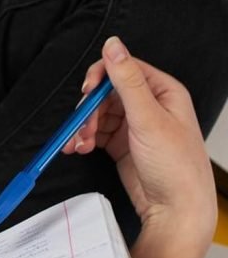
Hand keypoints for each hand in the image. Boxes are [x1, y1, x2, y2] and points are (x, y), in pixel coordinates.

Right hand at [64, 36, 216, 257]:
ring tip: (81, 143)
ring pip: (97, 113)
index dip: (100, 78)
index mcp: (162, 92)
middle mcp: (148, 105)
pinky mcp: (121, 143)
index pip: (123, 69)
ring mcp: (133, 125)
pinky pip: (94, 132)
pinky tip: (80, 148)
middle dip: (89, 109)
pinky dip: (84, 139)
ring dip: (84, 127)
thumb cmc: (176, 168)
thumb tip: (114, 45)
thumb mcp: (149, 119)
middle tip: (83, 125)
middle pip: (105, 92)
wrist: (175, 212)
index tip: (87, 91)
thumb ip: (127, 80)